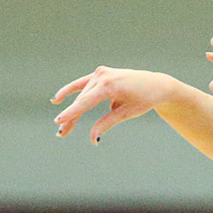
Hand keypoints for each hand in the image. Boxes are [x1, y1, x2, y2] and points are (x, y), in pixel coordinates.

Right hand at [52, 67, 178, 142]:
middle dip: (71, 118)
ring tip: (63, 128)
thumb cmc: (144, 100)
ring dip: (73, 111)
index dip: (72, 113)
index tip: (59, 122)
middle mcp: (103, 76)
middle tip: (61, 134)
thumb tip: (93, 139)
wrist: (155, 85)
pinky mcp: (100, 73)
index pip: (86, 102)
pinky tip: (56, 99)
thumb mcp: (127, 113)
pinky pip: (82, 84)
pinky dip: (70, 91)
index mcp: (110, 85)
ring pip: (82, 96)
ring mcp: (100, 73)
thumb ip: (107, 123)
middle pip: (82, 101)